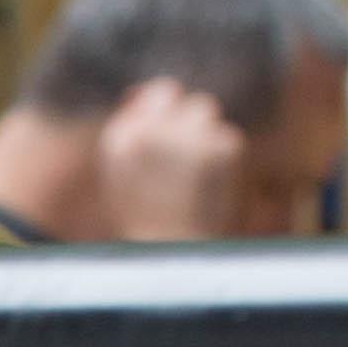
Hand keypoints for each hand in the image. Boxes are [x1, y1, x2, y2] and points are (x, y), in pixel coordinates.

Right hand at [91, 76, 251, 240]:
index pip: (156, 95)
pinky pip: (226, 136)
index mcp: (121, 140)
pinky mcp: (223, 146)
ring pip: (204, 110)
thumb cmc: (146, 218)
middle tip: (184, 164)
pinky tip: (211, 185)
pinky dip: (223, 157)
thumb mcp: (121, 173)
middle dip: (185, 123)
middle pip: (183, 100)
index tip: (167, 141)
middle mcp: (151, 133)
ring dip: (203, 134)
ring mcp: (189, 138)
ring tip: (195, 175)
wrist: (175, 255)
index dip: (163, 114)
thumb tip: (141, 91)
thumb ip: (130, 129)